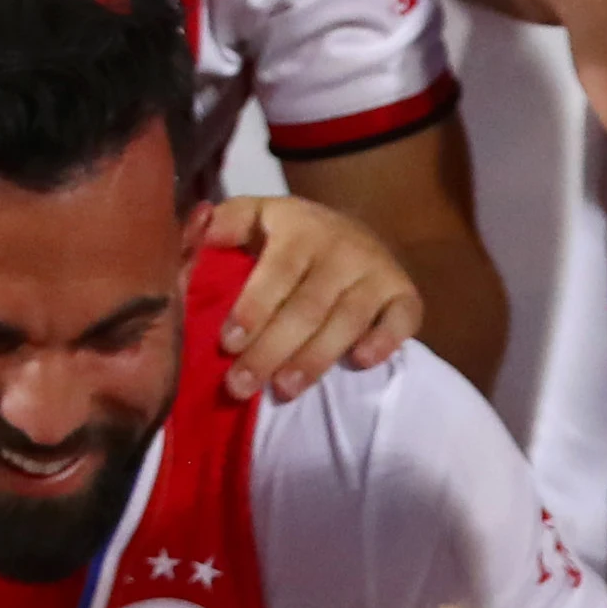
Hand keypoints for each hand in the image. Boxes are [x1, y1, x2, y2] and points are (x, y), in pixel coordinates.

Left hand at [206, 197, 426, 400]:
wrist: (354, 229)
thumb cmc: (289, 236)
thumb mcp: (254, 217)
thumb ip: (222, 228)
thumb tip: (201, 239)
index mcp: (300, 228)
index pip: (278, 271)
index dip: (254, 308)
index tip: (228, 343)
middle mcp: (343, 248)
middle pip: (307, 306)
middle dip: (272, 349)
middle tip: (241, 385)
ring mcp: (378, 272)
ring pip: (346, 321)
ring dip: (314, 359)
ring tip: (284, 390)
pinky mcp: (405, 294)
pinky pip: (402, 321)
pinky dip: (383, 341)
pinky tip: (360, 362)